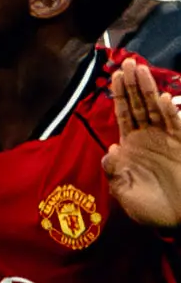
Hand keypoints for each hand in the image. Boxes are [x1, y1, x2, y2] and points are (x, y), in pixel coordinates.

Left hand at [107, 52, 180, 226]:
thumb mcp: (124, 192)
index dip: (119, 95)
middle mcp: (148, 138)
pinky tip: (163, 98)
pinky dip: (170, 112)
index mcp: (131, 146)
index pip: (124, 114)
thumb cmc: (150, 208)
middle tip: (127, 62)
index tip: (115, 75)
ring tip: (140, 69)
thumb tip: (109, 150)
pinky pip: (175, 125)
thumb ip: (113, 171)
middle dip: (132, 84)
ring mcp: (166, 139)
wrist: (178, 220)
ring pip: (155, 109)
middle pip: (138, 105)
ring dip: (148, 89)